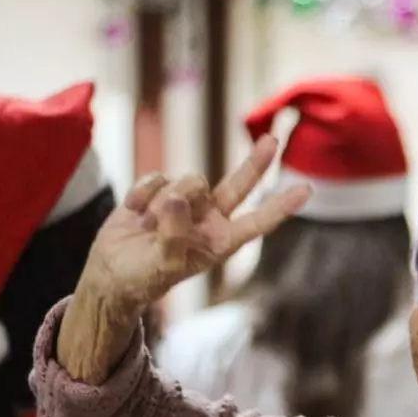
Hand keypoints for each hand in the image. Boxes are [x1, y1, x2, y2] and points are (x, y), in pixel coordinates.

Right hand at [81, 135, 307, 309]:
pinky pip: (157, 177)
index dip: (281, 206)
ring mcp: (186, 202)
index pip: (257, 221)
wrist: (111, 271)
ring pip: (188, 180)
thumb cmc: (145, 276)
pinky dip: (142, 194)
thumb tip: (177, 196)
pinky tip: (134, 213)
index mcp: (221, 241)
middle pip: (238, 185)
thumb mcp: (164, 263)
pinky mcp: (160, 189)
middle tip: (273, 140)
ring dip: (163, 202)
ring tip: (149, 227)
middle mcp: (210, 218)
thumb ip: (174, 233)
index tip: (306, 190)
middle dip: (256, 163)